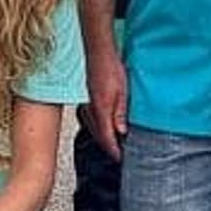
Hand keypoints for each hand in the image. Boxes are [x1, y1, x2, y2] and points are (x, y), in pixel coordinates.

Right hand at [84, 41, 127, 155]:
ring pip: (93, 128)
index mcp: (101, 111)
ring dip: (103, 137)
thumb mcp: (123, 92)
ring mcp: (87, 105)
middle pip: (99, 136)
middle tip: (119, 153)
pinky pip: (91, 119)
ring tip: (114, 142)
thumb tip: (122, 132)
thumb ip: (120, 114)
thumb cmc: (111, 68)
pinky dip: (98, 127)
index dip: (114, 150)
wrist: (98, 52)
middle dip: (108, 147)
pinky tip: (104, 125)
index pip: (106, 138)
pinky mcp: (87, 99)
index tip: (120, 158)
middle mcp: (91, 110)